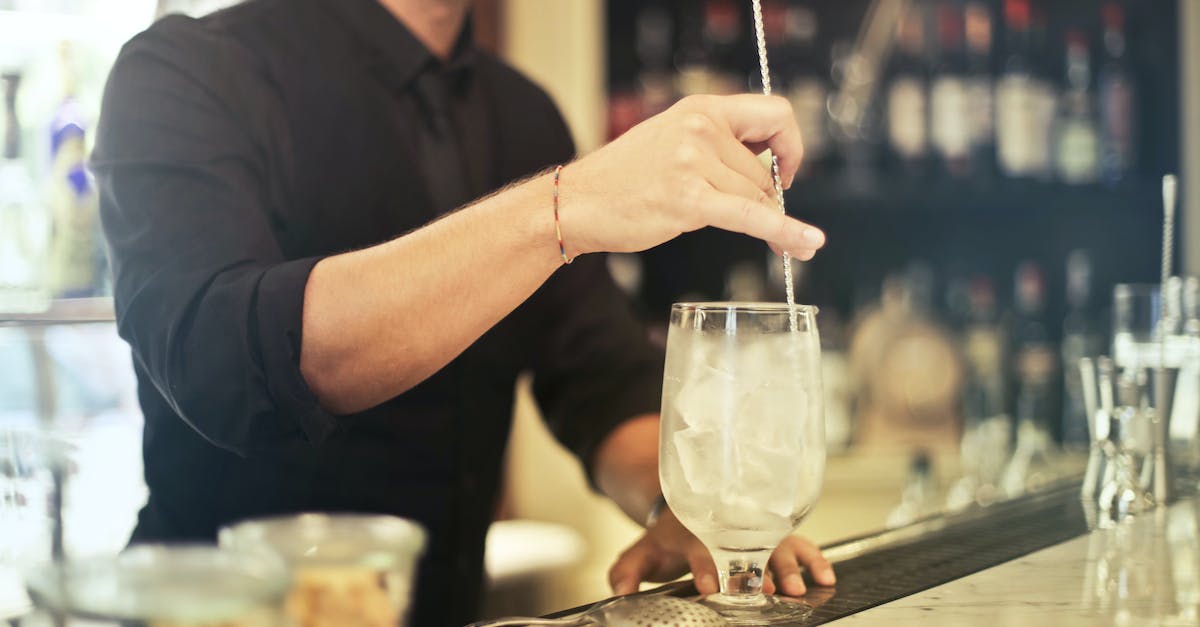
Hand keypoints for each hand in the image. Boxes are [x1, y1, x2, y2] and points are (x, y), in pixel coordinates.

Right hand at [560, 94, 824, 259]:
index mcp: (701, 109)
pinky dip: (784, 232)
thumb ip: (719, 147)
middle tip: (747, 217)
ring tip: (731, 227)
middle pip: (765, 171)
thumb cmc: (624, 179)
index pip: (776, 113)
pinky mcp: (689, 199)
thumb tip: (769, 174)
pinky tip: (806, 243)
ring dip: (759, 221)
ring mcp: (694, 162)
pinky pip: (751, 217)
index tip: (785, 172)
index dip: (792, 145)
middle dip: (763, 200)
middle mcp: (701, 128)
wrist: (578, 202)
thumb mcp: (674, 142)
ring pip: (757, 198)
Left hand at [607, 507, 835, 597]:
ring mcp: (756, 533)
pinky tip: (826, 577)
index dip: (705, 569)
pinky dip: (815, 560)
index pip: (700, 552)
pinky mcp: (777, 536)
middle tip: (765, 590)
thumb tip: (619, 591)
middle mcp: (730, 532)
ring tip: (796, 588)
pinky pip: (801, 545)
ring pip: (776, 548)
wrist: (691, 503)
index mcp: (694, 534)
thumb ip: (627, 572)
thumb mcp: (643, 552)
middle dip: (755, 572)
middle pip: (746, 552)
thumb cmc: (670, 536)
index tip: (710, 586)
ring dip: (788, 568)